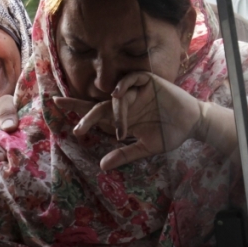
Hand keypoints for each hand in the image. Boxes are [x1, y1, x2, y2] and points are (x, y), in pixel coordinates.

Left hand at [54, 71, 202, 169]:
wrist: (192, 124)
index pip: (94, 112)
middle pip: (97, 105)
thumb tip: (102, 166)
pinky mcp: (148, 82)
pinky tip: (118, 95)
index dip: (76, 108)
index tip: (55, 104)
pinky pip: (131, 80)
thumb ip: (124, 155)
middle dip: (82, 110)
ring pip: (114, 97)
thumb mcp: (145, 148)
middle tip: (76, 125)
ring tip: (120, 129)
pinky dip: (123, 86)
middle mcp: (125, 103)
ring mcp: (136, 91)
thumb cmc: (170, 134)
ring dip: (113, 112)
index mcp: (121, 117)